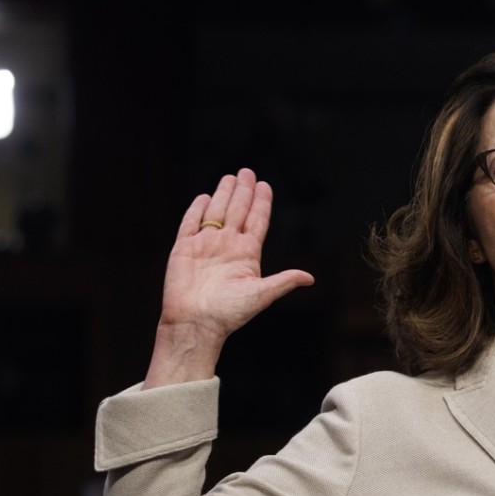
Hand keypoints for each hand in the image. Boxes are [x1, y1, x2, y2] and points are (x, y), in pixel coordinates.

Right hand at [144, 168, 314, 386]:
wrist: (196, 323)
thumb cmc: (229, 313)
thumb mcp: (261, 294)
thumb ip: (284, 282)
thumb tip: (310, 278)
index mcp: (247, 255)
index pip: (256, 222)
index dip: (261, 204)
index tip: (265, 186)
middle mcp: (228, 247)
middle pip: (238, 212)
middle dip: (243, 192)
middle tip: (248, 172)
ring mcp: (206, 246)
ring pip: (217, 213)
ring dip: (224, 195)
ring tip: (231, 177)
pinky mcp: (184, 249)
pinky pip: (191, 224)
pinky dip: (197, 210)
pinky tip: (205, 197)